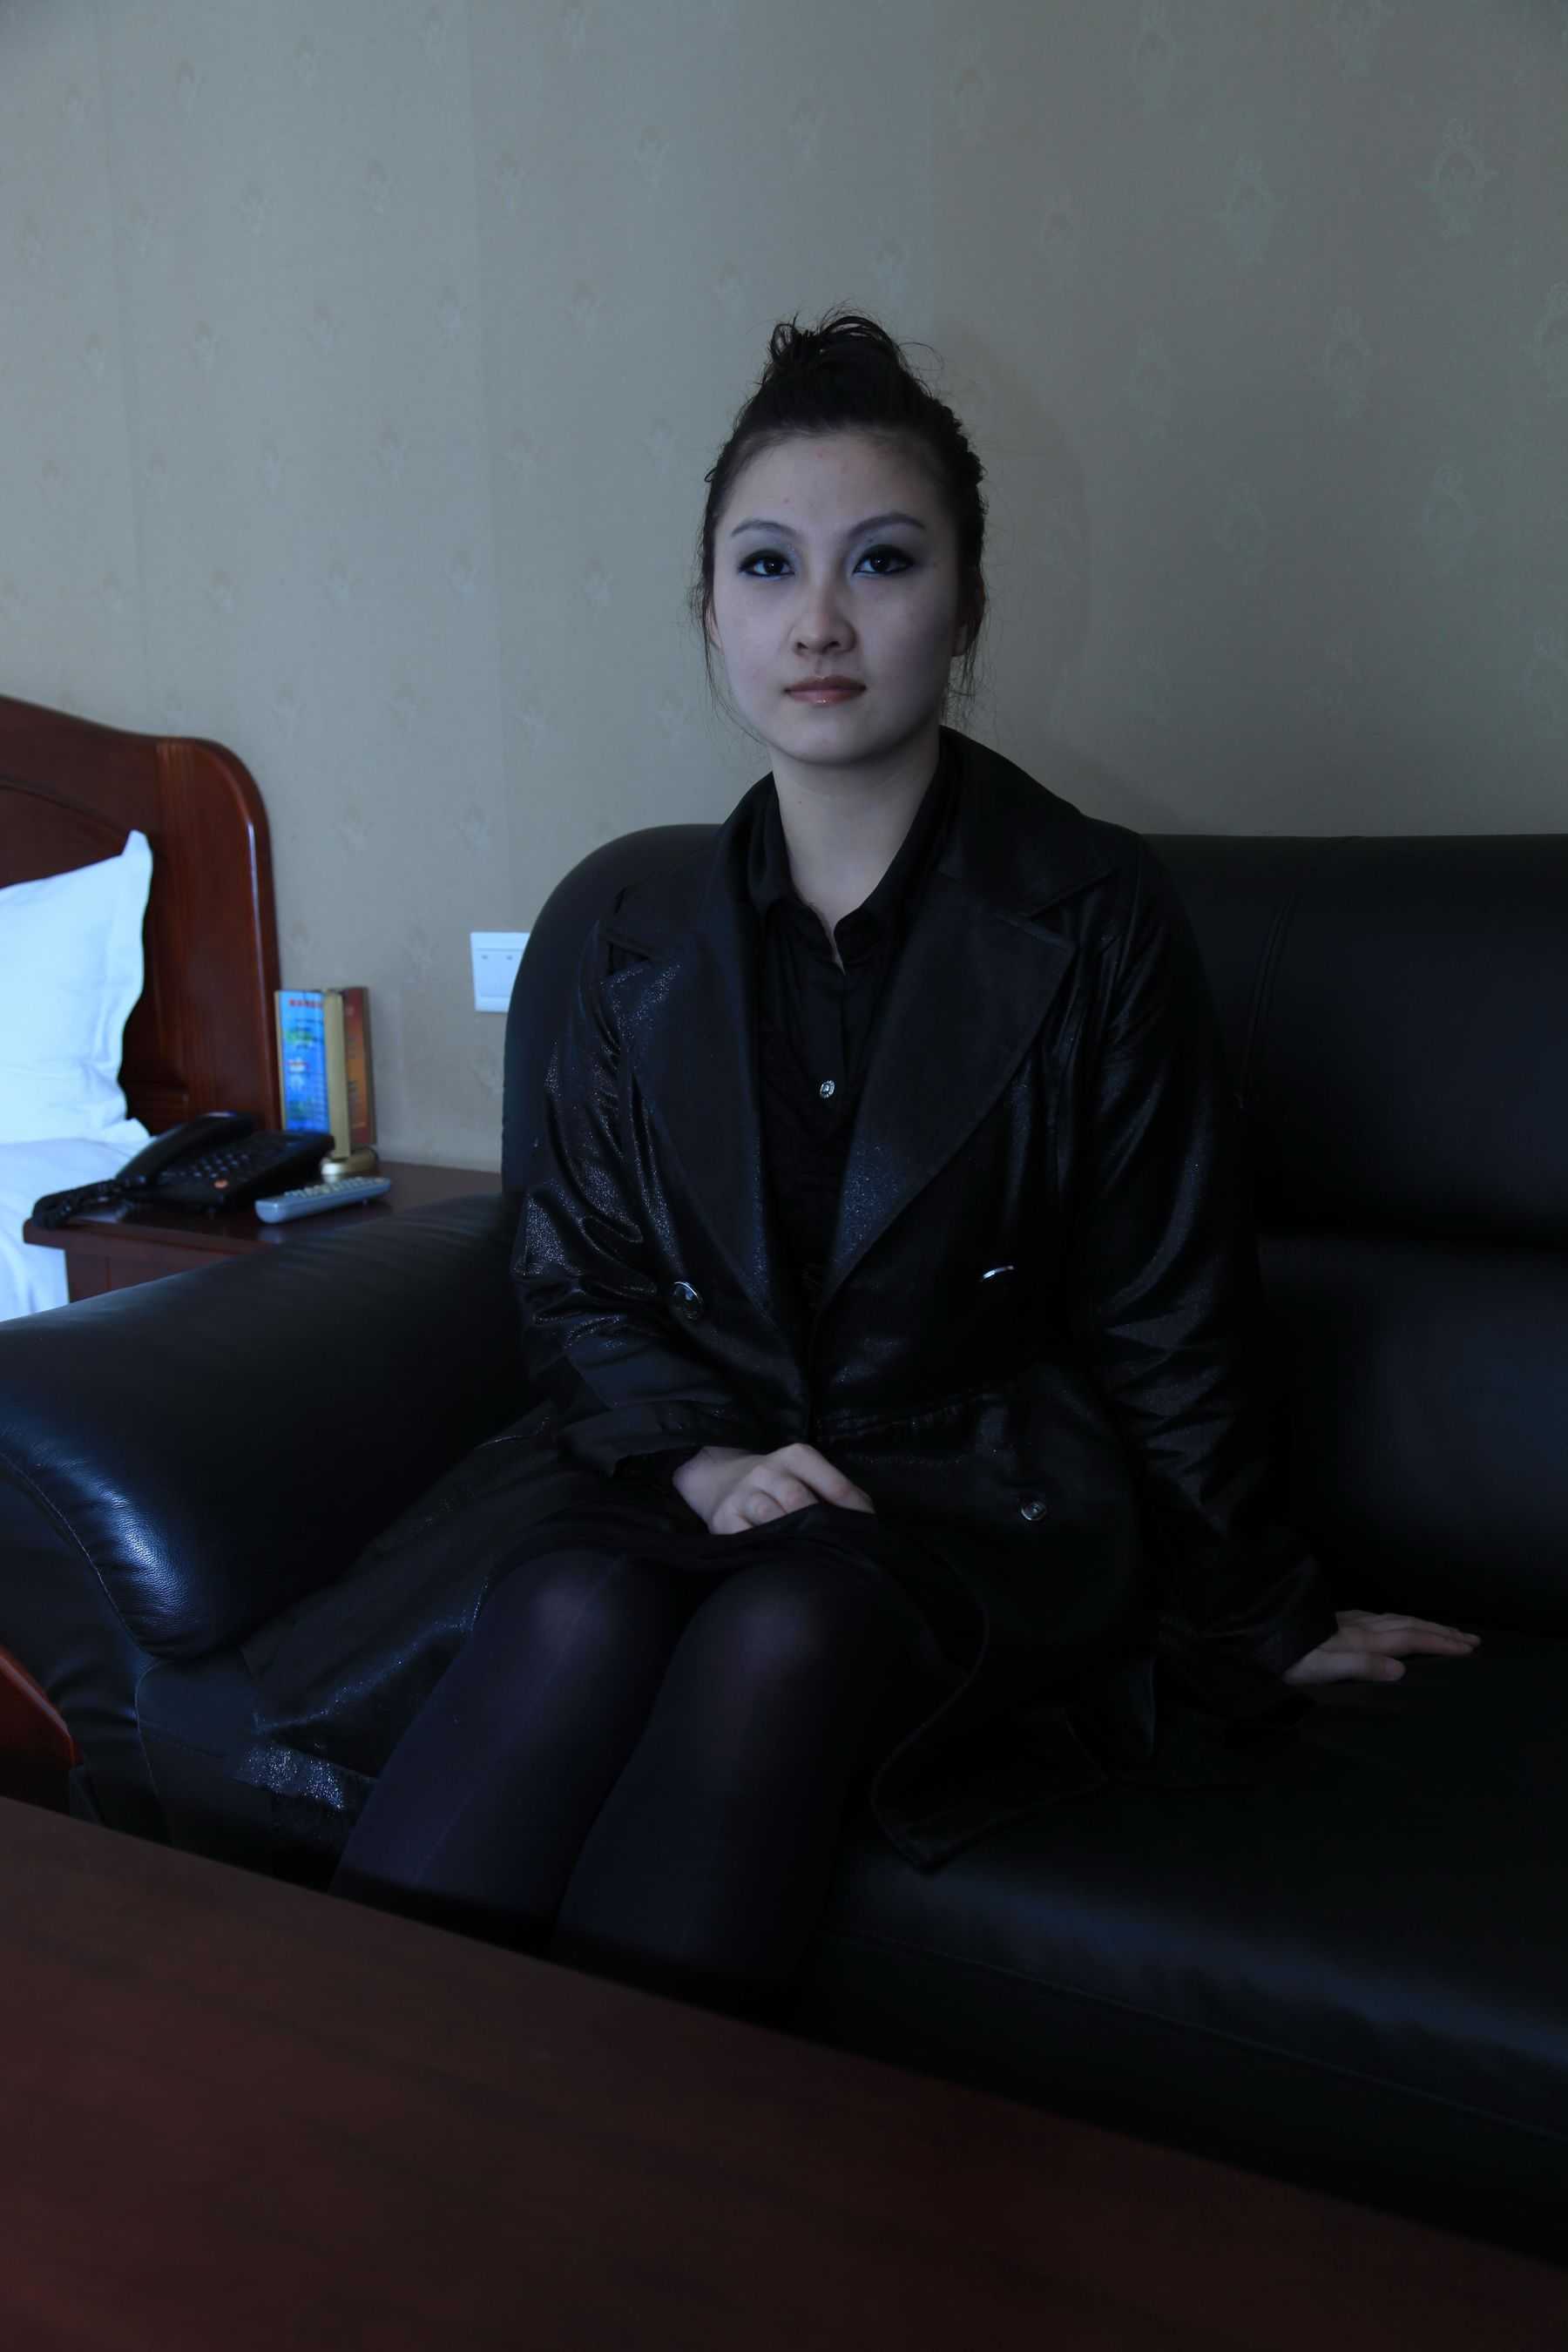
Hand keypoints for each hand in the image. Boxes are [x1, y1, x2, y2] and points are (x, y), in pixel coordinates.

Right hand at [673, 1442, 875, 1536]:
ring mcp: (743, 1494)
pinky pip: (746, 1536)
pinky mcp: (723, 1518)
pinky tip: (777, 1558)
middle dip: (818, 1525)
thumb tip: (866, 1520)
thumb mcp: (807, 1474)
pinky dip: (763, 1548)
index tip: (866, 1531)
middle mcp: (767, 1470)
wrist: (721, 1479)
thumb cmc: (779, 1483)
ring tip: (808, 1556)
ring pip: (769, 1516)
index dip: (854, 1510)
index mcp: (797, 1457)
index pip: (834, 1483)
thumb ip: (837, 1492)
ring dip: (790, 1538)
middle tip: (834, 1547)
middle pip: (798, 1498)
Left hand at [1281, 1608, 1480, 1686]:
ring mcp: (1352, 1621)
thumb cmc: (1292, 1658)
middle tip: (1472, 1639)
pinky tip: (1401, 1623)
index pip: (1412, 1639)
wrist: (1262, 1635)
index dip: (1442, 1643)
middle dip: (1443, 1631)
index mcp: (1364, 1640)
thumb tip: (1401, 1671)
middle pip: (1412, 1625)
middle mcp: (1362, 1627)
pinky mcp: (1341, 1621)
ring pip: (1399, 1619)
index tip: (1470, 1649)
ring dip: (1427, 1624)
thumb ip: (1363, 1667)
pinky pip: (1385, 1618)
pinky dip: (1404, 1621)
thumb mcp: (1324, 1669)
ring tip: (1448, 1630)